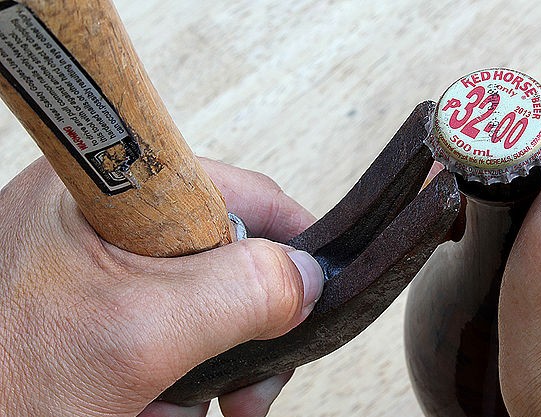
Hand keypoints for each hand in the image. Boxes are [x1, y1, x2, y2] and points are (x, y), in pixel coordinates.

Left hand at [0, 157, 323, 416]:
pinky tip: (154, 411)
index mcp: (106, 188)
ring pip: (198, 306)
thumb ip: (239, 292)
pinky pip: (165, 333)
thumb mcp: (137, 335)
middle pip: (224, 259)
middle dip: (246, 330)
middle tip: (252, 387)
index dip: (287, 235)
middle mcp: (104, 220)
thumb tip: (310, 275)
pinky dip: (175, 380)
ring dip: (209, 367)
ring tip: (188, 412)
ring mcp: (96, 266)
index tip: (317, 285)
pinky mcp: (92, 308)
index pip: (234, 190)